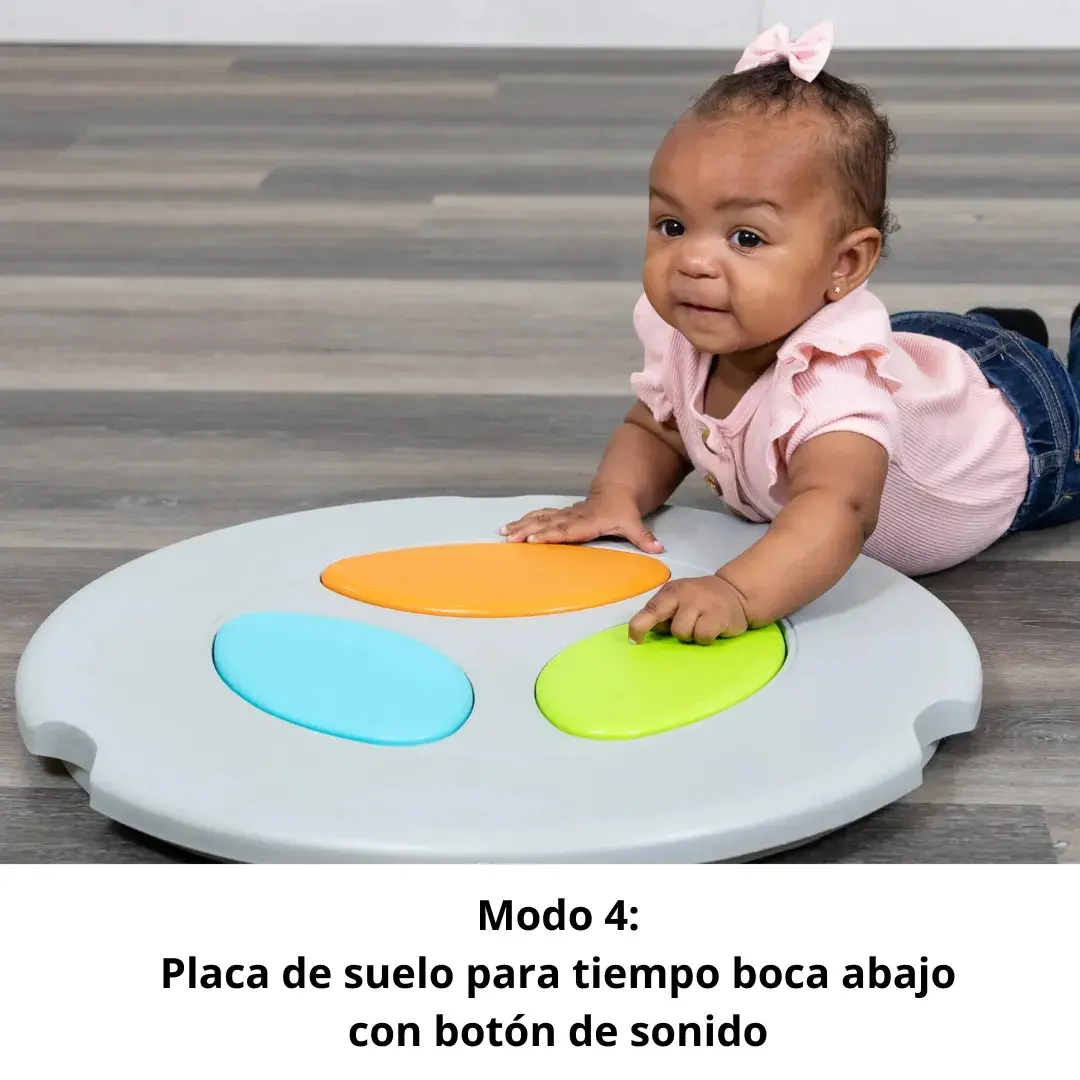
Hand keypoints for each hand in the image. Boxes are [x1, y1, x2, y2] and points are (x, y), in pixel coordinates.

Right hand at [499, 491, 663, 553]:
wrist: (617, 489)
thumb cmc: (623, 509)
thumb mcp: (634, 523)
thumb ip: (644, 537)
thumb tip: (659, 549)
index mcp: (588, 521)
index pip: (567, 530)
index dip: (550, 534)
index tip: (533, 539)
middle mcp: (573, 517)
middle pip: (547, 524)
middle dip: (528, 531)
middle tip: (510, 539)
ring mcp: (565, 514)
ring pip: (539, 518)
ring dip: (520, 525)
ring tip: (503, 533)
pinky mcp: (559, 514)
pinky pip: (538, 516)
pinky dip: (522, 521)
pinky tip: (508, 527)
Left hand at [628, 575, 748, 644]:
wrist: (737, 592)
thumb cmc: (702, 602)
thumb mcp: (680, 601)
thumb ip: (664, 613)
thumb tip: (649, 632)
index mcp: (670, 591)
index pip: (649, 609)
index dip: (638, 627)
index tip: (635, 641)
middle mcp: (682, 594)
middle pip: (658, 615)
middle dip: (661, 628)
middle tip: (676, 632)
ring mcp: (701, 603)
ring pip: (681, 632)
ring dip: (689, 635)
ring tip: (700, 626)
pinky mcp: (718, 615)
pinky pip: (702, 636)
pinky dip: (705, 638)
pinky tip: (713, 630)